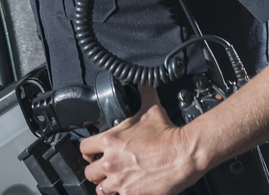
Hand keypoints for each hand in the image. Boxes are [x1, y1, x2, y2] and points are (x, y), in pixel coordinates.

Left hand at [80, 86, 201, 194]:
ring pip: (99, 188)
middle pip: (88, 171)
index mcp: (111, 140)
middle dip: (95, 169)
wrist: (184, 154)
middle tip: (103, 168)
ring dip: (105, 185)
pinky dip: (120, 194)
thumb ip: (144, 95)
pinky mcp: (131, 194)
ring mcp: (120, 181)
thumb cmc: (168, 135)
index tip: (93, 152)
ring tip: (113, 181)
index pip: (84, 147)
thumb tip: (143, 85)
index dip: (88, 150)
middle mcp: (111, 162)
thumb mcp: (152, 110)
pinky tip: (126, 189)